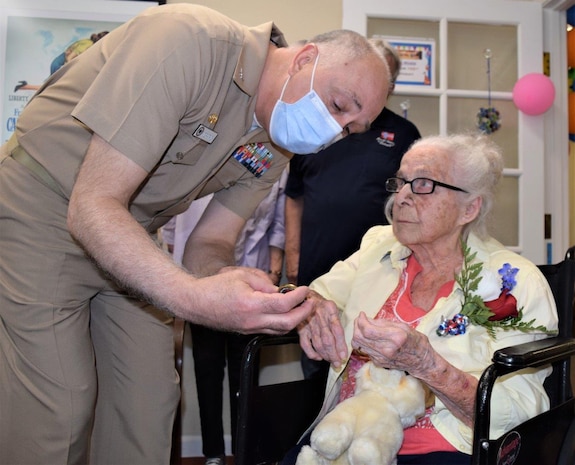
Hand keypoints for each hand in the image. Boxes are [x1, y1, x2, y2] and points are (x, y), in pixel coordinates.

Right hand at [177, 266, 312, 334]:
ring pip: (280, 330)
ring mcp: (250, 329)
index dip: (299, 297)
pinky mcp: (247, 331)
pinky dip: (282, 324)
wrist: (196, 303)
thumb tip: (279, 291)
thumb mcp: (241, 275)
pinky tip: (286, 313)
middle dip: (303, 314)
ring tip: (302, 308)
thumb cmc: (216, 286)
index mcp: (252, 304)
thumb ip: (263, 282)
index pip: (284, 304)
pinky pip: (270, 331)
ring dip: (295, 321)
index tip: (305, 290)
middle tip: (310, 303)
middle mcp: (253, 321)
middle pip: (287, 323)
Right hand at [297, 291, 347, 367]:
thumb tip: (349, 338)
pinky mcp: (301, 329)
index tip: (344, 356)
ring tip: (332, 361)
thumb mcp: (333, 307)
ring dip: (325, 355)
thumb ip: (339, 320)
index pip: (337, 330)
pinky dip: (311, 353)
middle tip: (338, 363)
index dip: (341, 344)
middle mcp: (319, 317)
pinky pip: (305, 344)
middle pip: (327, 339)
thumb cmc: (323, 305)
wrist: (305, 297)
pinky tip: (319, 357)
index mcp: (330, 309)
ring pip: (318, 343)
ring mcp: (308, 324)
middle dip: (333, 354)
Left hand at [351, 312, 432, 376]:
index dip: (360, 320)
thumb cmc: (414, 341)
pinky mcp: (378, 363)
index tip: (362, 314)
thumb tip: (366, 319)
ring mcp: (381, 358)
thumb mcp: (402, 326)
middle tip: (360, 320)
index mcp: (395, 337)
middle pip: (359, 338)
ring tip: (364, 327)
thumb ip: (382, 323)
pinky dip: (364, 342)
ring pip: (358, 345)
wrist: (422, 362)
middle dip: (356, 326)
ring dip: (357, 334)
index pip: (367, 330)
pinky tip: (371, 338)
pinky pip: (365, 350)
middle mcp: (386, 349)